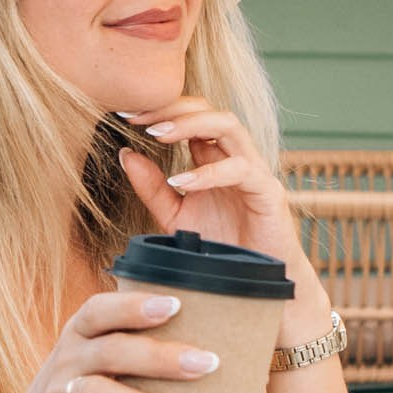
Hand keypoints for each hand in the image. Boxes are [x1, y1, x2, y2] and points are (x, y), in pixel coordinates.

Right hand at [6, 289, 220, 392]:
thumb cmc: (92, 386)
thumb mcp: (102, 360)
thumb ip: (140, 348)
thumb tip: (226, 350)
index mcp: (80, 334)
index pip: (99, 311)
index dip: (134, 306)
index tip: (177, 305)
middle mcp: (65, 361)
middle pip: (111, 352)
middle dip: (160, 357)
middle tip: (207, 364)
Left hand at [116, 96, 308, 282]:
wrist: (252, 283)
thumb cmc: (219, 247)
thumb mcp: (175, 216)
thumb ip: (152, 188)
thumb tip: (125, 154)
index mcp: (214, 157)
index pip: (190, 115)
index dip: (160, 109)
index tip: (124, 113)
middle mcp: (235, 156)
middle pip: (209, 110)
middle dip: (172, 108)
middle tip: (137, 117)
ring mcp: (254, 171)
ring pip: (229, 126)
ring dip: (191, 125)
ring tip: (156, 135)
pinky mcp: (268, 192)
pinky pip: (241, 170)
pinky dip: (208, 172)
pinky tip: (180, 182)